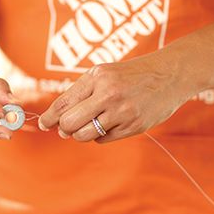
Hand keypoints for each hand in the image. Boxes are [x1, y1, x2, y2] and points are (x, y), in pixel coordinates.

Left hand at [38, 52, 185, 141]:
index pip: (64, 102)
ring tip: (91, 124)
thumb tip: (59, 124)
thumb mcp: (105, 74)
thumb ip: (82, 94)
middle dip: (65, 128)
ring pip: (85, 135)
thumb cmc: (131, 75)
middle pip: (70, 123)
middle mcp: (109, 94)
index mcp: (98, 78)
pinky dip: (101, 135)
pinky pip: (104, 139)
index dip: (50, 117)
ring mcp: (122, 112)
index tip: (44, 124)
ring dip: (82, 134)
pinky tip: (110, 124)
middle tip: (66, 128)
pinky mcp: (133, 126)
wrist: (169, 75)